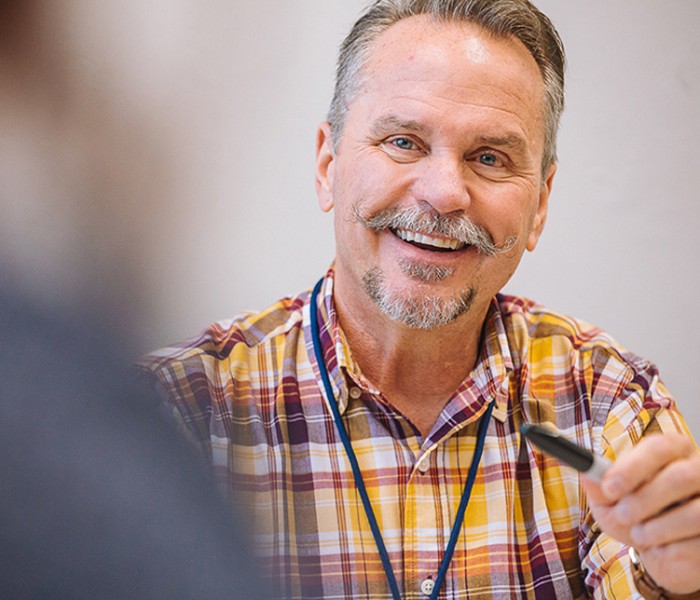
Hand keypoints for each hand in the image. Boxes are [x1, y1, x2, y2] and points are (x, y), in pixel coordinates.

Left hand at [581, 433, 699, 594]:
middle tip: (623, 514)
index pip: (659, 448)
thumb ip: (599, 490)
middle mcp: (699, 470)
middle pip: (681, 476)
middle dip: (644, 500)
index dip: (633, 467)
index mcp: (672, 452)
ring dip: (657, 528)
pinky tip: (664, 547)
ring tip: (640, 534)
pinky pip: (699, 543)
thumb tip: (587, 474)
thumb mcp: (611, 505)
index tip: (609, 487)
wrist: (665, 554)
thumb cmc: (639, 519)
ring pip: (695, 512)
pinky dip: (673, 549)